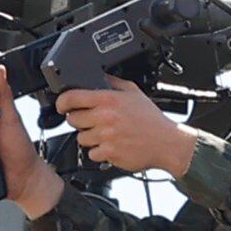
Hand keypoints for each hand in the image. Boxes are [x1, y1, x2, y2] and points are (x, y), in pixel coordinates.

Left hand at [57, 79, 198, 179]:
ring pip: (81, 138)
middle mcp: (105, 117)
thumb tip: (98, 76)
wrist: (168, 143)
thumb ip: (113, 83)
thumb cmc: (152, 120)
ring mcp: (106, 136)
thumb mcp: (134, 93)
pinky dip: (99, 152)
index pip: (72, 97)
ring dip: (89, 138)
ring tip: (105, 136)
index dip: (62, 102)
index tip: (62, 106)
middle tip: (92, 123)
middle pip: (73, 120)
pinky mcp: (110, 153)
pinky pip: (92, 154)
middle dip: (80, 121)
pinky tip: (111, 146)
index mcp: (108, 99)